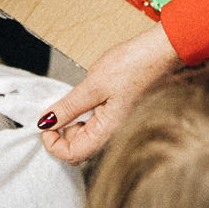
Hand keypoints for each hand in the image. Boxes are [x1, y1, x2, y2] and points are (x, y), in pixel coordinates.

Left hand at [39, 24, 182, 163]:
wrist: (162, 52)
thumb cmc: (136, 66)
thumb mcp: (93, 84)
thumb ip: (68, 106)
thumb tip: (46, 122)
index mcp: (108, 133)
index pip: (72, 155)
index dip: (53, 143)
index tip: (46, 123)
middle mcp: (114, 136)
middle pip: (78, 149)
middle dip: (62, 133)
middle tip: (58, 108)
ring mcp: (118, 127)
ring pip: (86, 137)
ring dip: (73, 123)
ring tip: (76, 98)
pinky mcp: (121, 117)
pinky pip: (97, 126)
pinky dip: (85, 116)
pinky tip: (88, 97)